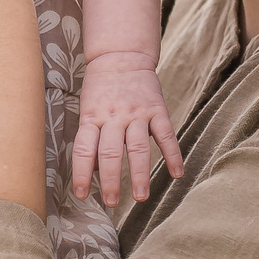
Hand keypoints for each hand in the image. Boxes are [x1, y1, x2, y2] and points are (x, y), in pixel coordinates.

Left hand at [73, 55, 187, 207]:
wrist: (122, 56)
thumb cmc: (101, 89)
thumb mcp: (88, 110)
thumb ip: (91, 139)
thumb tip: (92, 171)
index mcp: (92, 118)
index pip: (83, 150)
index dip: (81, 174)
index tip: (82, 195)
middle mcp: (113, 117)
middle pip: (110, 153)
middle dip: (111, 181)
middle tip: (112, 203)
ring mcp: (136, 113)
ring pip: (137, 148)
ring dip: (139, 175)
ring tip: (140, 198)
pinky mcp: (156, 110)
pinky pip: (165, 135)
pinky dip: (173, 155)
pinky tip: (177, 174)